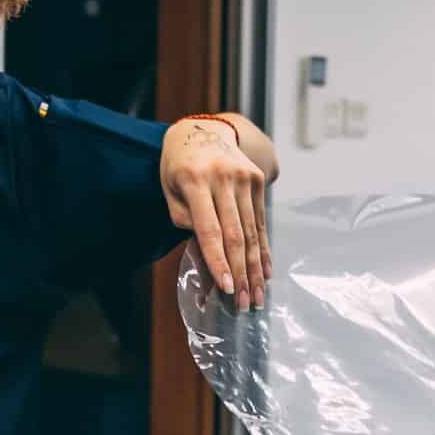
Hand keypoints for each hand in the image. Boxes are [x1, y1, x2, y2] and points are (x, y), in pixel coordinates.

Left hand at [162, 117, 270, 309]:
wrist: (203, 130)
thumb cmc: (178, 166)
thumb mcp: (169, 188)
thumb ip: (184, 218)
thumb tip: (208, 251)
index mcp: (195, 180)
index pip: (209, 230)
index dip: (218, 261)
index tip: (226, 288)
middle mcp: (223, 178)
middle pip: (235, 235)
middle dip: (240, 273)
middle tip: (244, 303)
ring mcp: (244, 178)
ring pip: (251, 231)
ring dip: (254, 268)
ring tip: (256, 296)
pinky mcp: (257, 180)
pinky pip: (260, 221)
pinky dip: (263, 249)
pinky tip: (265, 272)